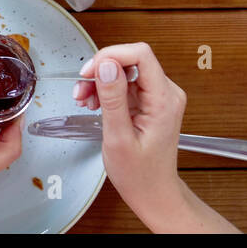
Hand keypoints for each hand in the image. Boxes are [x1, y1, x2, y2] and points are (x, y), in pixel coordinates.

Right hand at [73, 42, 237, 232]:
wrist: (153, 192)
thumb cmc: (139, 174)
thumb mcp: (118, 137)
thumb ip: (112, 99)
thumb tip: (105, 65)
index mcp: (164, 100)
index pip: (140, 55)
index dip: (110, 56)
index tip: (88, 72)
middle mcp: (166, 94)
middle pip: (130, 60)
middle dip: (100, 70)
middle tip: (81, 89)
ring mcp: (158, 97)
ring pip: (124, 70)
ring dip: (99, 81)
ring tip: (83, 99)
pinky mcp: (149, 102)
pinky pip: (124, 83)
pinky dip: (105, 89)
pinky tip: (93, 103)